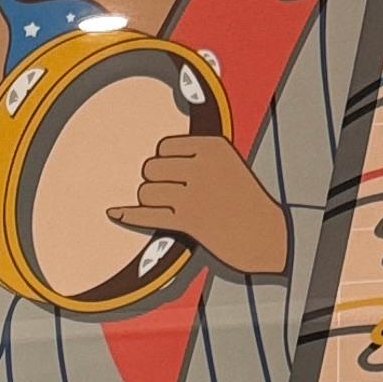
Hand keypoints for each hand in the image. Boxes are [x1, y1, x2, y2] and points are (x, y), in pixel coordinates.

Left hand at [107, 130, 290, 279]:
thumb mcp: (226, 166)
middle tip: (175, 197)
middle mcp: (202, 166)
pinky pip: (145, 215)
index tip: (177, 177)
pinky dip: (127, 216)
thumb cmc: (244, 202)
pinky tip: (114, 213)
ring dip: (152, 203)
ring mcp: (194, 192)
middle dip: (156, 183)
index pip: (163, 146)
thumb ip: (193, 158)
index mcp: (213, 146)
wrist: (269, 236)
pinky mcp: (187, 220)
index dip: (165, 164)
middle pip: (150, 168)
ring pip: (146, 192)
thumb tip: (149, 161)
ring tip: (175, 211)